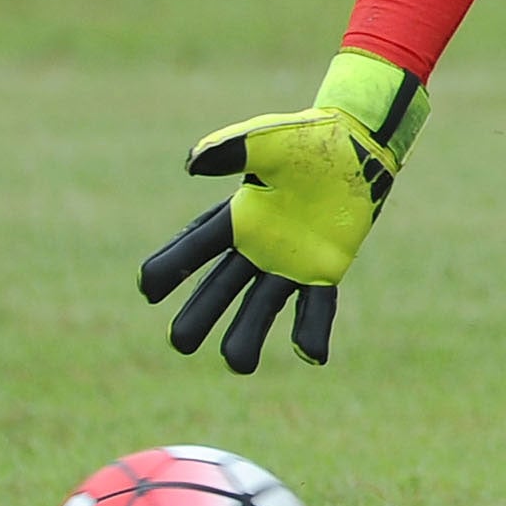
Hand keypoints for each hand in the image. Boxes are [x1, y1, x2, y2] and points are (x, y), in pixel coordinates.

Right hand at [138, 51, 427, 372]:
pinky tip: (312, 357)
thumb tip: (193, 164)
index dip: (171, 266)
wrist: (358, 145)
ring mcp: (288, 261)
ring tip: (238, 366)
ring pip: (261, 305)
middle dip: (200, 314)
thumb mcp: (267, 139)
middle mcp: (257, 245)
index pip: (195, 245)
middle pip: (220, 287)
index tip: (148, 288)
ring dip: (248, 335)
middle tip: (180, 343)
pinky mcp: (322, 268)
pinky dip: (312, 331)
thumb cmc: (307, 139)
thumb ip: (230, 148)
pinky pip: (316, 305)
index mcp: (237, 215)